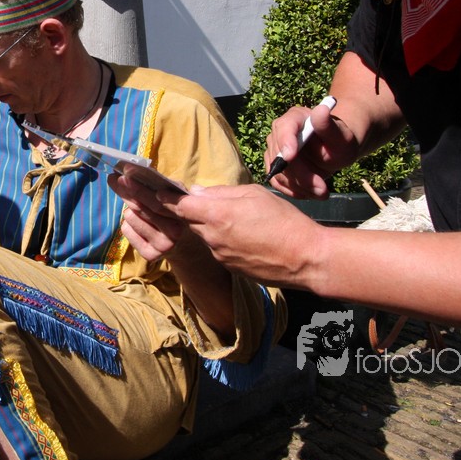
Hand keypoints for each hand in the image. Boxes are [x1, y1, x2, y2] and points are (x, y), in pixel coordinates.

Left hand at [109, 172, 191, 261]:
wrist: (185, 247)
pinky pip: (126, 230)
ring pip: (130, 217)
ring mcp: (161, 246)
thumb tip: (143, 171)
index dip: (138, 187)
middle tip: (114, 179)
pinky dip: (128, 223)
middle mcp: (173, 233)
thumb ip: (167, 187)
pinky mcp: (149, 255)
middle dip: (125, 191)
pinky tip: (138, 224)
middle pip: (140, 207)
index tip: (125, 174)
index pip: (155, 199)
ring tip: (138, 211)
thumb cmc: (177, 215)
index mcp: (181, 216)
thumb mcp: (178, 199)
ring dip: (129, 210)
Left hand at [167, 184, 327, 288]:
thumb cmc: (284, 220)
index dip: (165, 198)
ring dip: (209, 226)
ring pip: (204, 235)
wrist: (305, 259)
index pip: (179, 205)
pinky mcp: (229, 267)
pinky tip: (243, 236)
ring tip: (232, 220)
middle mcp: (213, 237)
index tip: (155, 192)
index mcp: (217, 214)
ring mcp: (219, 255)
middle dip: (187, 211)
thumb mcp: (254, 194)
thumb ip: (221, 192)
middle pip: (189, 221)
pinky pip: (217, 249)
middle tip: (190, 201)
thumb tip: (197, 192)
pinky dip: (222, 240)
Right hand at [265, 102, 356, 198]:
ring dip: (300, 187)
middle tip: (323, 190)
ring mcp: (275, 149)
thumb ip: (329, 126)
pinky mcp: (275, 166)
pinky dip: (294, 191)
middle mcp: (280, 132)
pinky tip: (310, 193)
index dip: (285, 141)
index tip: (291, 157)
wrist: (335, 151)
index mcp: (295, 117)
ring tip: (322, 193)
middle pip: (281, 155)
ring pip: (279, 172)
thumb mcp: (341, 135)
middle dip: (301, 175)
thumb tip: (321, 110)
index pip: (285, 127)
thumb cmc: (340, 140)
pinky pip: (278, 182)